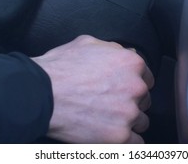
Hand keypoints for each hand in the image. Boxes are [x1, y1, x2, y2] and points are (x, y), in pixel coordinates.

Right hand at [32, 35, 153, 142]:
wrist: (41, 93)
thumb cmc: (60, 69)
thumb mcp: (88, 43)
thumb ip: (113, 49)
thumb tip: (123, 53)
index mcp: (131, 63)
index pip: (147, 78)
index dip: (133, 84)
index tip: (123, 90)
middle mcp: (135, 88)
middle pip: (144, 100)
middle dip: (130, 103)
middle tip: (110, 104)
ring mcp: (128, 113)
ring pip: (141, 122)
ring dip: (128, 122)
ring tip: (107, 120)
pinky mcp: (119, 136)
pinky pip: (135, 143)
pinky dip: (125, 141)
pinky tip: (111, 135)